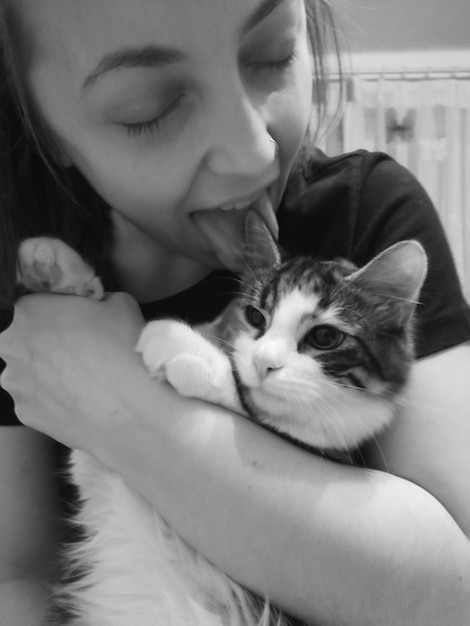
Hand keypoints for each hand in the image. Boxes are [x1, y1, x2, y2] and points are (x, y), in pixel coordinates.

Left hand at [0, 292, 145, 449]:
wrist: (134, 409)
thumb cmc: (125, 349)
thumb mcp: (118, 302)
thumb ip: (95, 299)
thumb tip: (96, 305)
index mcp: (28, 311)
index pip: (31, 304)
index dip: (53, 312)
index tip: (73, 320)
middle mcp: (11, 347)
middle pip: (23, 338)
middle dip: (46, 342)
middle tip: (80, 349)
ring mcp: (16, 384)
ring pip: (27, 372)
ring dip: (47, 372)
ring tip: (83, 379)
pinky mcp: (25, 415)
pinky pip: (36, 400)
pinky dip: (53, 399)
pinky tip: (80, 399)